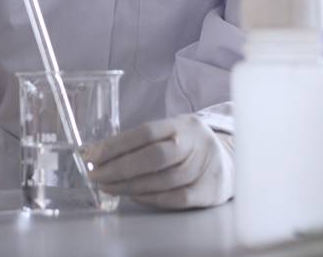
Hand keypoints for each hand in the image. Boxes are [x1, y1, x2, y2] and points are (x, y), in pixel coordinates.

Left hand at [83, 114, 234, 209]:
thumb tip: (98, 151)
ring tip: (108, 187)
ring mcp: (204, 167)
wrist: (230, 161)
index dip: (116, 144)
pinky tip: (133, 196)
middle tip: (95, 175)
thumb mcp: (172, 132)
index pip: (146, 132)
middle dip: (119, 168)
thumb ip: (143, 140)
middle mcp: (195, 143)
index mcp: (182, 123)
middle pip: (154, 157)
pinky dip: (151, 199)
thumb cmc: (189, 146)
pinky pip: (175, 198)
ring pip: (162, 180)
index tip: (92, 155)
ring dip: (129, 186)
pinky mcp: (209, 190)